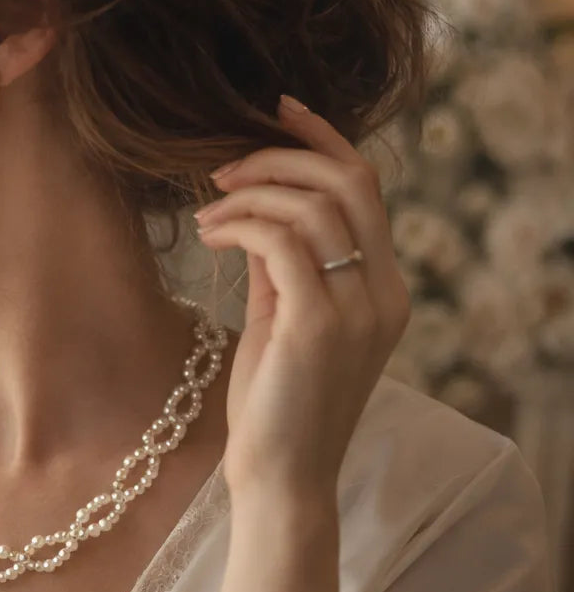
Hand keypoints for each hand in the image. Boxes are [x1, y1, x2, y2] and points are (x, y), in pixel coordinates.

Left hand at [193, 95, 410, 502]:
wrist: (279, 480)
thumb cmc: (275, 407)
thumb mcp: (284, 323)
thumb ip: (284, 269)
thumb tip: (258, 215)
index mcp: (384, 290)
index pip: (367, 188)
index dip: (323, 140)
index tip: (276, 110)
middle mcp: (383, 294)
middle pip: (349, 182)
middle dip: (281, 157)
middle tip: (222, 167)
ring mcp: (356, 310)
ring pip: (313, 206)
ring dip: (250, 195)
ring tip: (207, 214)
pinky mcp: (316, 324)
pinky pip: (281, 242)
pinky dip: (241, 226)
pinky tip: (211, 238)